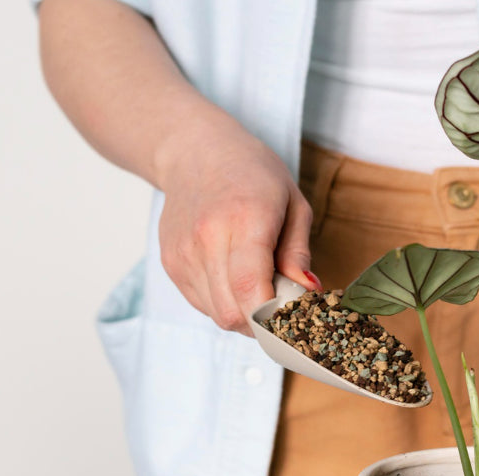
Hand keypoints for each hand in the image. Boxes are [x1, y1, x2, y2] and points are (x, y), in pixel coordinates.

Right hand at [156, 124, 319, 333]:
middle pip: (233, 313)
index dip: (273, 317)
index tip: (293, 316)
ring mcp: (184, 254)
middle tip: (280, 303)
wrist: (194, 151)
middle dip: (263, 321)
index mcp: (244, 219)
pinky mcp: (171, 264)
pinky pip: (202, 305)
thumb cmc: (251, 173)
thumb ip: (298, 252)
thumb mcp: (292, 202)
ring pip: (217, 315)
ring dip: (244, 313)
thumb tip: (307, 291)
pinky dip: (224, 302)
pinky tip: (233, 277)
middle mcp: (206, 239)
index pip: (250, 289)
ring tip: (257, 284)